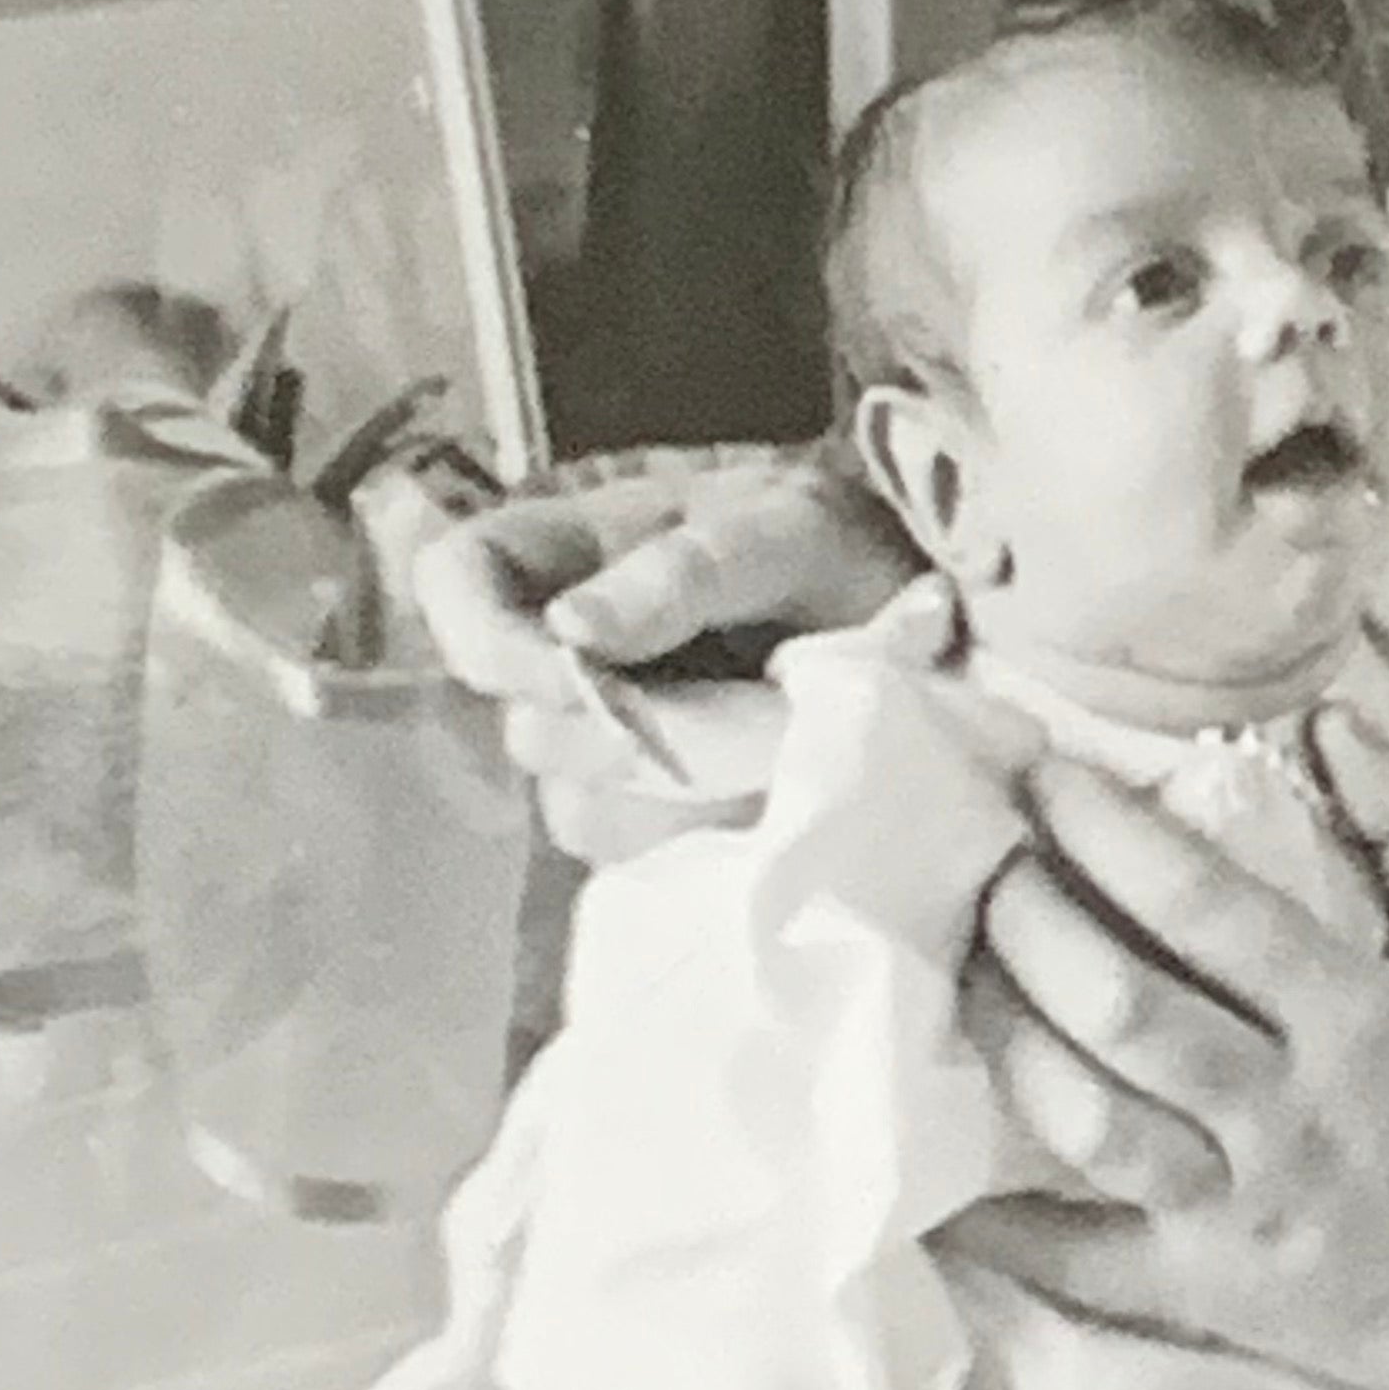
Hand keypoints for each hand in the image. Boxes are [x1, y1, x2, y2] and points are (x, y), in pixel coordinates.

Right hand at [415, 452, 910, 861]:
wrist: (934, 636)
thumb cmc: (846, 556)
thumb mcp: (791, 529)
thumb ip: (689, 569)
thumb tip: (569, 634)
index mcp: (570, 555)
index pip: (454, 582)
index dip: (489, 640)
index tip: (575, 677)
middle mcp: (565, 662)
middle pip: (531, 730)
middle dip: (641, 733)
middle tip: (760, 710)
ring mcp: (605, 755)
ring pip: (586, 812)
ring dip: (694, 790)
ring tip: (790, 744)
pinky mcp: (657, 826)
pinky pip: (649, 860)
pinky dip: (719, 832)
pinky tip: (778, 795)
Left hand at [968, 711, 1388, 1389]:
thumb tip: (1337, 721)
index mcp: (1358, 1018)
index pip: (1207, 906)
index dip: (1109, 835)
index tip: (1043, 782)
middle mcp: (1285, 1113)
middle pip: (1123, 1005)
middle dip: (1032, 924)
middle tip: (985, 868)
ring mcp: (1239, 1210)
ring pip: (1089, 1118)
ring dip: (1008, 1037)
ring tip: (965, 974)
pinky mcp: (1209, 1295)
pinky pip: (1082, 1261)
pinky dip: (1000, 1222)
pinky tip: (935, 1175)